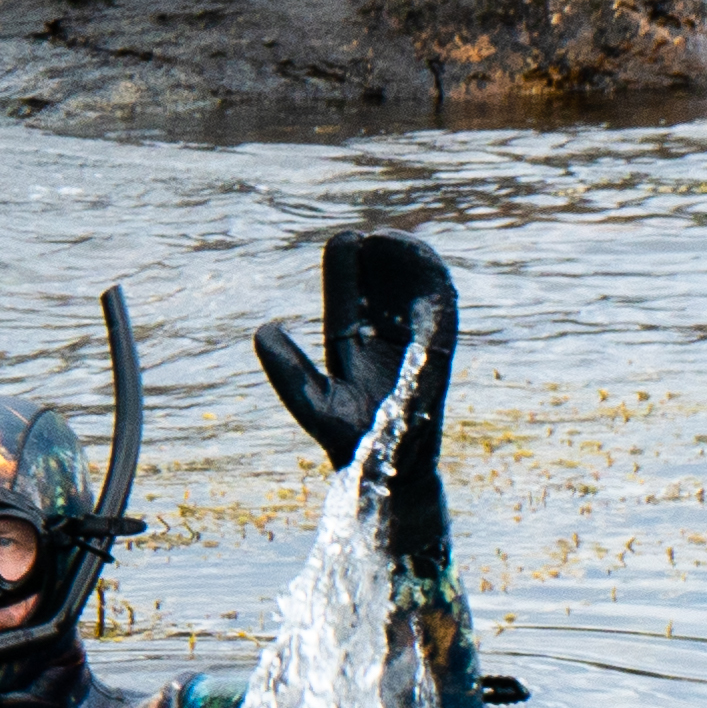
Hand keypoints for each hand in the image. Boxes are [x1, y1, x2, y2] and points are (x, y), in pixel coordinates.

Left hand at [255, 231, 457, 578]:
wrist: (389, 475)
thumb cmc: (351, 443)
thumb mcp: (311, 401)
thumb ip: (286, 369)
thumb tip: (263, 328)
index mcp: (353, 350)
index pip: (349, 302)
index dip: (346, 271)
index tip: (346, 239)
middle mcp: (384, 345)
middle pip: (383, 291)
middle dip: (380, 260)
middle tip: (372, 233)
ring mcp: (413, 350)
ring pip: (414, 296)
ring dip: (409, 264)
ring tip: (398, 237)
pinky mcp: (440, 358)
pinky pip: (443, 315)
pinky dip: (437, 286)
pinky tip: (428, 262)